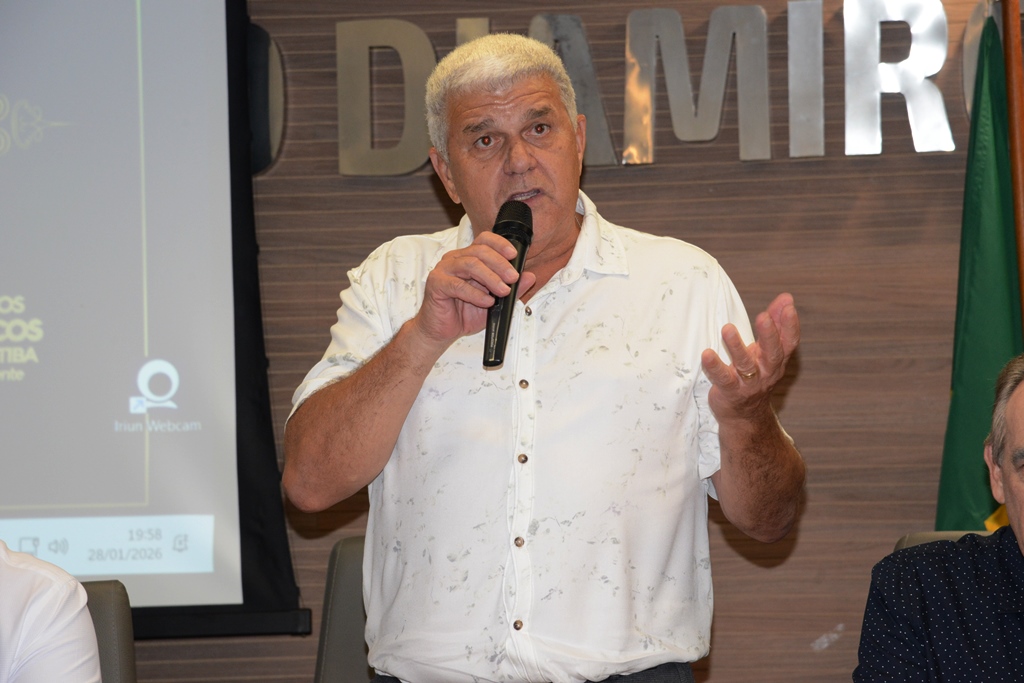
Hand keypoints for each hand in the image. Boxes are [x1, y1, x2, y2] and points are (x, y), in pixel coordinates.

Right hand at [411, 232, 536, 347]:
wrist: (442, 331)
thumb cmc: (465, 314)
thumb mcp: (495, 302)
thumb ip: (513, 289)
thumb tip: (530, 276)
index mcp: (468, 258)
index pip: (483, 240)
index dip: (499, 244)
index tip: (514, 254)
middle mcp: (455, 259)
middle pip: (479, 251)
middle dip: (500, 264)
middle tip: (512, 278)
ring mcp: (444, 270)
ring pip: (470, 265)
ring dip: (490, 278)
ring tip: (503, 291)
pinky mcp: (436, 284)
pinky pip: (458, 285)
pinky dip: (475, 294)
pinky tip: (486, 302)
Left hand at [701, 292, 798, 420]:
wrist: (745, 416)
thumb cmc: (756, 375)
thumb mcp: (767, 351)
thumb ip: (775, 324)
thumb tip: (787, 297)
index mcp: (776, 360)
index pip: (789, 342)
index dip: (790, 325)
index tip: (788, 306)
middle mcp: (766, 372)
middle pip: (772, 354)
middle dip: (769, 335)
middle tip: (763, 316)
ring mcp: (749, 384)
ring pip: (746, 365)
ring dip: (737, 347)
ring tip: (727, 329)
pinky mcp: (730, 392)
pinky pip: (723, 379)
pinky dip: (714, 367)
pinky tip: (707, 354)